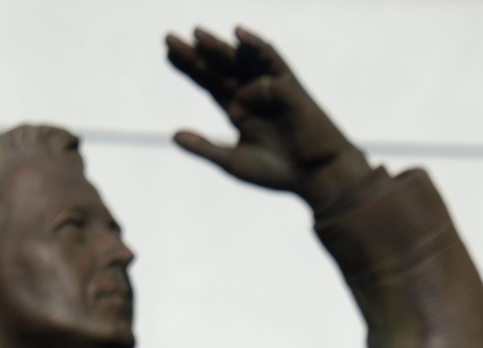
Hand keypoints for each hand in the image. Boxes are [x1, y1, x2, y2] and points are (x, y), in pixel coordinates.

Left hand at [166, 26, 369, 209]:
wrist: (316, 177)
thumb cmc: (279, 172)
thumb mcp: (233, 161)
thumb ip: (205, 147)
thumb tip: (173, 135)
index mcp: (238, 108)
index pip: (208, 81)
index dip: (189, 66)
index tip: (167, 52)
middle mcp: (251, 93)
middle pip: (219, 67)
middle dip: (196, 53)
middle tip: (169, 39)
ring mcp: (270, 88)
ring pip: (241, 60)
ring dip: (221, 47)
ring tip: (197, 36)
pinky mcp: (290, 87)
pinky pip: (271, 67)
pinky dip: (256, 52)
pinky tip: (239, 38)